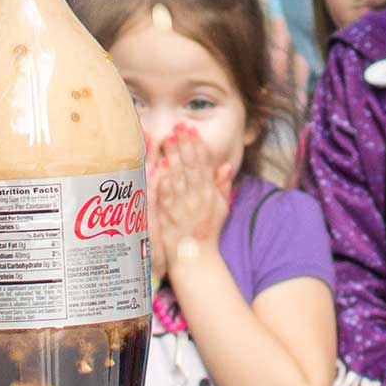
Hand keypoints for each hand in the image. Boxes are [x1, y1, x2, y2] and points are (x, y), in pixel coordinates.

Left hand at [149, 128, 228, 274]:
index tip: (191, 130)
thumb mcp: (222, 207)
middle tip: (177, 126)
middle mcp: (197, 198)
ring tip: (166, 138)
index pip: (203, 164)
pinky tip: (159, 165)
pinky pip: (166, 195)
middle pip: (189, 166)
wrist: (197, 259)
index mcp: (210, 194)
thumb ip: (223, 185)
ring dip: (172, 156)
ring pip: (177, 176)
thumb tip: (225, 165)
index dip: (197, 146)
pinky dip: (163, 179)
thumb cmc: (208, 232)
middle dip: (183, 145)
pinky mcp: (169, 216)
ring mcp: (183, 207)